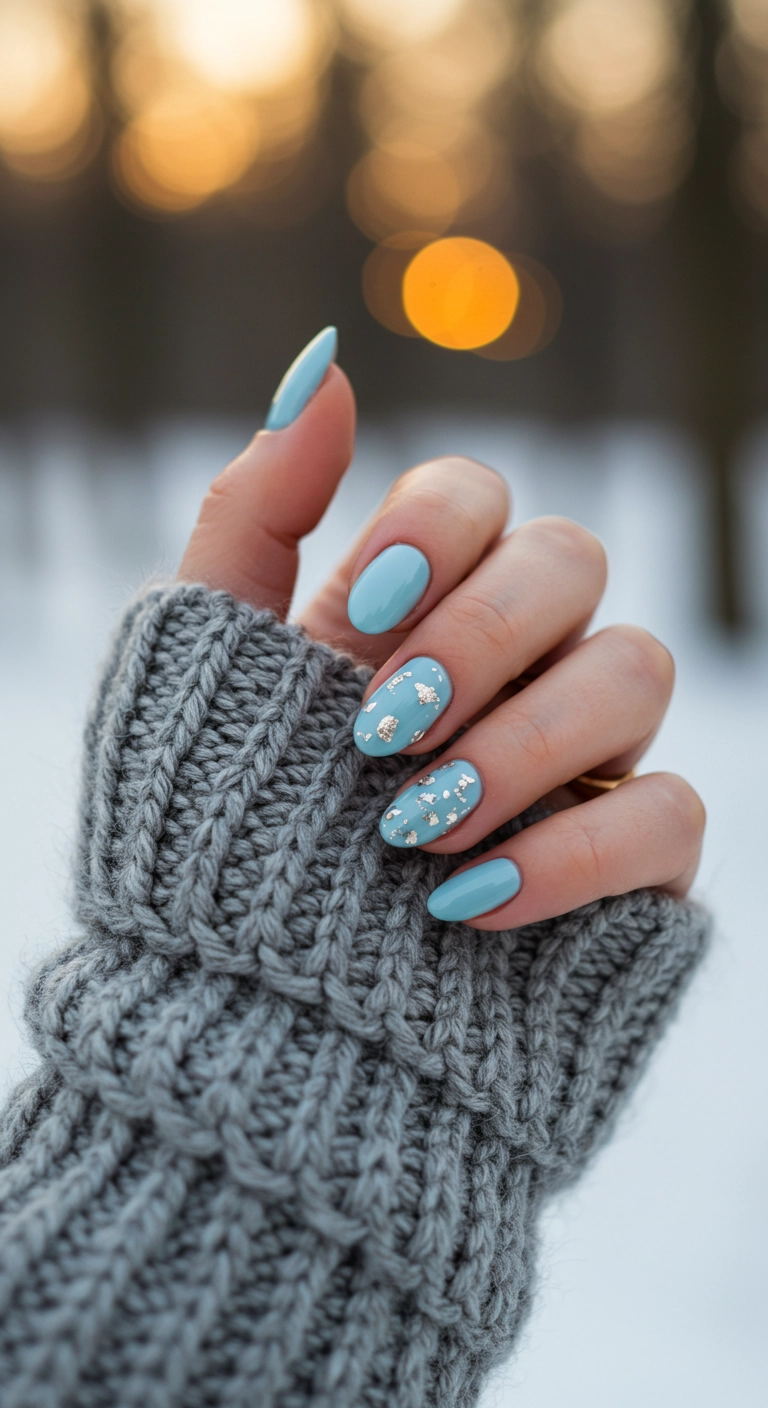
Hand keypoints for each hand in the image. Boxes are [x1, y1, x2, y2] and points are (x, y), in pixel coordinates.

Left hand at [179, 337, 704, 928]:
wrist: (247, 1033)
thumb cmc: (210, 846)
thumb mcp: (198, 668)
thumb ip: (254, 511)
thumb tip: (325, 363)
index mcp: (410, 616)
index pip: (477, 497)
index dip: (437, 530)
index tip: (361, 616)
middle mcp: (508, 669)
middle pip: (570, 561)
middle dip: (478, 637)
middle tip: (383, 734)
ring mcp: (578, 762)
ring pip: (635, 669)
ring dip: (522, 741)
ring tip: (415, 832)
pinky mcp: (630, 867)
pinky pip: (668, 814)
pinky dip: (573, 851)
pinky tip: (472, 907)